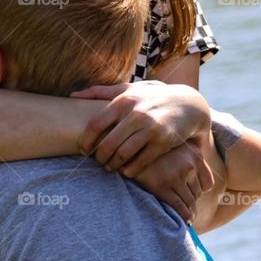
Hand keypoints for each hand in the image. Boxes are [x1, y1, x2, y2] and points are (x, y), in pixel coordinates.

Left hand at [71, 82, 210, 175]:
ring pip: (122, 154)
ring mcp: (150, 128)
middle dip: (99, 157)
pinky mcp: (162, 142)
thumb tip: (72, 96)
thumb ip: (100, 92)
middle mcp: (135, 113)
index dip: (86, 141)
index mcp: (123, 101)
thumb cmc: (152, 97)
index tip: (83, 150)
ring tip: (111, 167)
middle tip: (98, 162)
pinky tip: (127, 170)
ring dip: (114, 165)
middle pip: (107, 143)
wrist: (189, 105)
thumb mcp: (129, 89)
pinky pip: (140, 161)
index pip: (95, 125)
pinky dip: (130, 170)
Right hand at [127, 142, 214, 222]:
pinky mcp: (161, 186)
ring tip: (186, 219)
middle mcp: (188, 163)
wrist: (129, 153)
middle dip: (191, 203)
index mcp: (194, 154)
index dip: (200, 194)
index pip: (207, 184)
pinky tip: (184, 221)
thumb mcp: (176, 151)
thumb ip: (191, 162)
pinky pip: (179, 206)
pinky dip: (184, 216)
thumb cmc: (154, 155)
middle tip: (187, 212)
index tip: (192, 198)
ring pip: (189, 201)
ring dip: (189, 212)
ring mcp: (175, 175)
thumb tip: (207, 189)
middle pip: (197, 193)